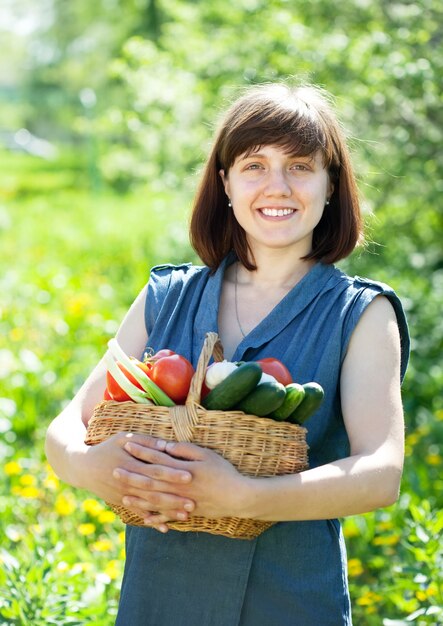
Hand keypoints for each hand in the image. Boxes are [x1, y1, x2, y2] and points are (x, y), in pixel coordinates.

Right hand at [78, 433, 195, 530]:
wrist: (84, 467)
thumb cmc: (107, 448)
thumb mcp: (123, 438)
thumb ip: (145, 442)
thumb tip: (167, 444)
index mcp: (130, 463)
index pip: (154, 469)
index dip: (172, 473)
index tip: (190, 476)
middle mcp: (127, 481)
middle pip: (154, 490)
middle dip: (174, 497)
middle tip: (193, 501)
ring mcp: (124, 494)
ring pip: (149, 505)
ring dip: (167, 511)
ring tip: (186, 515)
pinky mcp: (122, 503)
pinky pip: (139, 513)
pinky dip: (152, 521)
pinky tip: (166, 528)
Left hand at [119, 438, 251, 528]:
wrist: (238, 497)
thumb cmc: (223, 472)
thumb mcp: (205, 455)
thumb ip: (184, 450)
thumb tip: (165, 446)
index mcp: (181, 469)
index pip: (156, 458)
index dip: (141, 451)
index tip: (127, 444)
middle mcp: (177, 486)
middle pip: (149, 480)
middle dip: (131, 475)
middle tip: (114, 471)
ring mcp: (181, 501)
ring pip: (155, 501)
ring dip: (138, 498)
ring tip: (123, 495)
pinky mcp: (187, 512)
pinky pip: (167, 516)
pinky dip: (155, 518)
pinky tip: (144, 519)